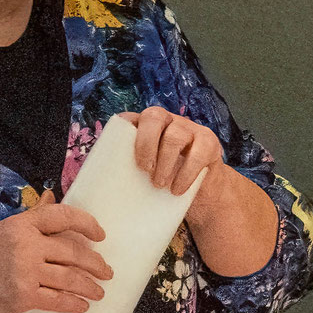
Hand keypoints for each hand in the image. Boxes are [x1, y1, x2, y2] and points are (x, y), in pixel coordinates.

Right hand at [0, 202, 112, 312]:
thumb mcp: (0, 231)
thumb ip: (29, 218)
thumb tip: (50, 198)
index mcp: (20, 225)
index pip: (62, 216)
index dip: (86, 224)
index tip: (100, 235)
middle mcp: (26, 245)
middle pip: (72, 251)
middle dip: (95, 263)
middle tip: (107, 271)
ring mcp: (25, 272)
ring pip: (70, 278)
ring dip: (89, 286)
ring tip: (99, 292)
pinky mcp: (23, 298)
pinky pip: (58, 300)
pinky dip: (73, 303)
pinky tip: (82, 305)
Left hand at [124, 107, 227, 223]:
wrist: (202, 195)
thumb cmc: (165, 184)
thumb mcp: (145, 175)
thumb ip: (129, 172)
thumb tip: (104, 192)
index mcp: (146, 127)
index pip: (130, 118)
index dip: (123, 132)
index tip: (119, 156)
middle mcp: (168, 121)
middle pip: (153, 117)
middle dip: (145, 143)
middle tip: (144, 170)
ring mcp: (190, 129)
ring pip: (175, 135)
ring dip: (165, 162)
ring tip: (159, 185)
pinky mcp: (209, 142)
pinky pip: (198, 154)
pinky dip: (185, 174)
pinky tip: (177, 189)